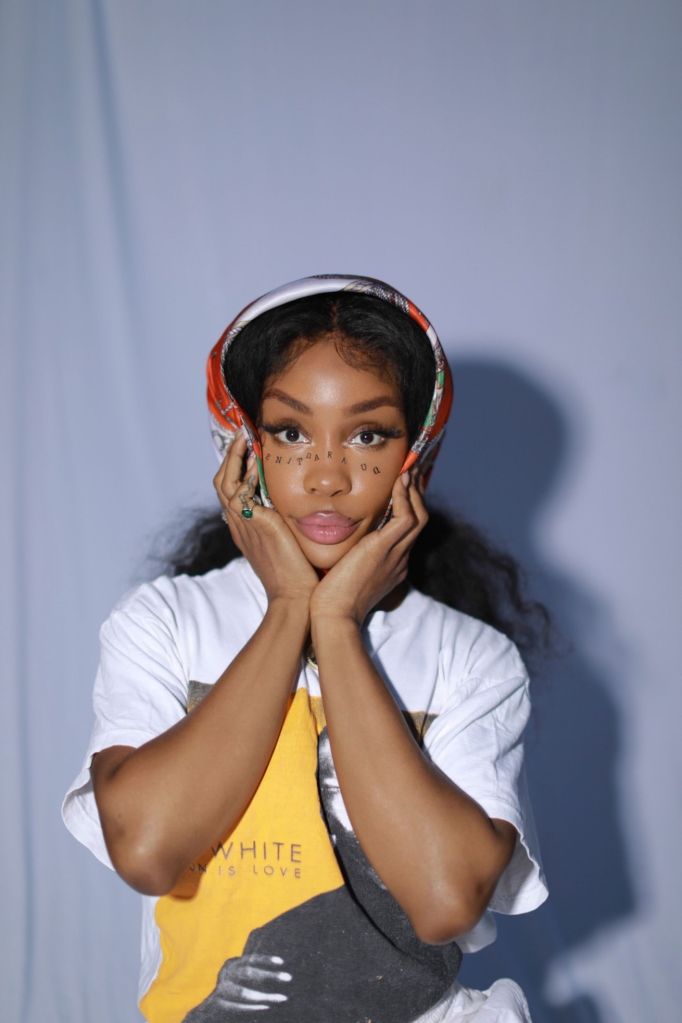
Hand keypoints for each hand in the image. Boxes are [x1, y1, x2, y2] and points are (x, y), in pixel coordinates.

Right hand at [187, 954, 291, 1014]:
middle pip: (248, 972)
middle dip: (269, 975)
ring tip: (281, 998)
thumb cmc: (236, 993)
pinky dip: (252, 1008)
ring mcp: (220, 989)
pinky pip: (236, 1007)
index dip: (265, 959)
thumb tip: (282, 970)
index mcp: (232, 964)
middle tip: (288, 978)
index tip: (282, 962)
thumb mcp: (242, 979)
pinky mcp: (217, 1004)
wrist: (208, 1013)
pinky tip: (266, 1008)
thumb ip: (255, 975)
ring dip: (264, 996)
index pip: (250, 959)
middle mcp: (226, 974)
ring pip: (243, 992)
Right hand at [213, 435, 317, 605]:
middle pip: (222, 481)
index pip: (231, 491)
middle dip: (230, 456)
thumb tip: (296, 509)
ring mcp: (244, 523)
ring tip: (245, 437)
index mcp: (245, 528)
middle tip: (241, 435)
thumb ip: (284, 524)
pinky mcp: (255, 522)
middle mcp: (239, 524)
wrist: (295, 597)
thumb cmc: (297, 576)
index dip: (235, 469)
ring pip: (226, 481)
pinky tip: (258, 458)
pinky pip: (241, 488)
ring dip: (235, 457)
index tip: (246, 449)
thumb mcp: (286, 544)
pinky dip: (246, 470)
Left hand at [310, 471, 427, 625]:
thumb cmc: (329, 600)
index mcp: (391, 566)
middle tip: (409, 471)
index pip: (404, 532)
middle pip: (418, 520)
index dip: (404, 508)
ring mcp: (396, 555)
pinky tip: (397, 482)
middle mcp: (399, 560)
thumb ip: (346, 557)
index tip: (397, 489)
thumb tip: (336, 543)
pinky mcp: (386, 549)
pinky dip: (404, 498)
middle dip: (415, 494)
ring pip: (418, 516)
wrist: (333, 617)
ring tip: (406, 471)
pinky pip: (406, 518)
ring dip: (413, 491)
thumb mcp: (343, 573)